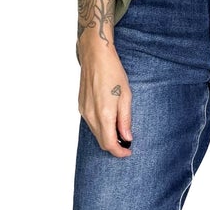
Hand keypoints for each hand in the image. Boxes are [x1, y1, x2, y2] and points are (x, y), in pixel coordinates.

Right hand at [77, 32, 134, 154]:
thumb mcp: (126, 96)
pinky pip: (91, 124)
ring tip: (120, 130)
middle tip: (127, 143)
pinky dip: (100, 127)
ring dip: (107, 136)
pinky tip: (110, 119)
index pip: (110, 144)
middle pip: (101, 141)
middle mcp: (91, 115)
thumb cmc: (113, 73)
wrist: (95, 57)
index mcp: (104, 114)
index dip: (119, 152)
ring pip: (95, 133)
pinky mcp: (81, 106)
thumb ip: (125, 119)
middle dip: (114, 146)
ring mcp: (84, 111)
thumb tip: (127, 137)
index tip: (128, 152)